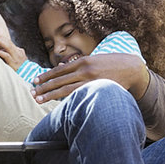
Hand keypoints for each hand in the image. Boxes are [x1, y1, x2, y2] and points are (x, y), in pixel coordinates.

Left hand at [0, 33, 26, 70]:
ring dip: (0, 42)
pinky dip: (2, 53)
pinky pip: (7, 56)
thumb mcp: (16, 59)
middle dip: (0, 38)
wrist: (27, 75)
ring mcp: (16, 57)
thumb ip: (10, 54)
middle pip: (8, 42)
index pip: (9, 42)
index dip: (2, 38)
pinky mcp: (14, 63)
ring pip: (8, 47)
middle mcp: (18, 52)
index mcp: (18, 50)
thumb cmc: (19, 68)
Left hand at [31, 53, 148, 102]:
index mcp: (82, 61)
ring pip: (66, 89)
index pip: (59, 70)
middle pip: (60, 80)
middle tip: (32, 93)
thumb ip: (79, 65)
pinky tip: (58, 103)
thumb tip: (62, 69)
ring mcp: (91, 80)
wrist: (131, 67)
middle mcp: (84, 69)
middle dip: (44, 87)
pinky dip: (68, 99)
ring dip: (51, 95)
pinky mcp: (98, 89)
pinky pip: (79, 95)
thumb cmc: (111, 64)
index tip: (35, 81)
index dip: (46, 76)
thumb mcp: (94, 59)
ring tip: (39, 99)